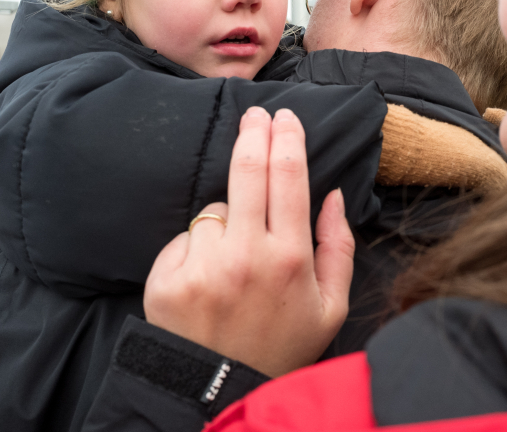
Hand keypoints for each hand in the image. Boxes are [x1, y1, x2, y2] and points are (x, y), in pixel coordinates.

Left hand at [143, 107, 354, 376]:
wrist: (223, 391)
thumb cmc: (284, 344)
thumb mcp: (332, 305)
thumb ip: (338, 245)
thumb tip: (333, 194)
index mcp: (290, 257)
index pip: (288, 176)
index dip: (287, 138)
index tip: (285, 117)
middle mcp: (246, 255)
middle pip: (247, 170)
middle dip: (253, 133)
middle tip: (255, 115)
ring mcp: (203, 266)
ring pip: (214, 209)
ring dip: (226, 215)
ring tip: (235, 251)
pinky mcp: (167, 279)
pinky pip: (185, 237)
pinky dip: (198, 246)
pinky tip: (209, 271)